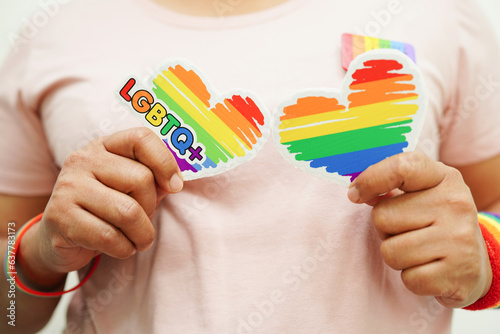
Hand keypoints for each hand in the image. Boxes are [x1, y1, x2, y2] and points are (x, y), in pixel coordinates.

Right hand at [20, 128, 182, 284]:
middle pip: (141, 179)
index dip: (165, 162)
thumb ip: (155, 180)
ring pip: (128, 212)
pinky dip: (124, 249)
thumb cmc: (106, 210)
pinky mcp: (59, 217)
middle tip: (144, 221)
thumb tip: (175, 182)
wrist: (60, 238)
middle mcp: (83, 159)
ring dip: (142, 235)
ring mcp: (68, 186)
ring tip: (139, 240)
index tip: (175, 186)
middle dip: (151, 208)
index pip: (141, 138)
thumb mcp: (132, 189)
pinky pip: (108, 237)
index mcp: (104, 146)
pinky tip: (120, 247)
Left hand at [348, 151, 491, 307]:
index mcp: (444, 178)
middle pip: (382, 217)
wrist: (475, 263)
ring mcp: (459, 239)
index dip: (370, 180)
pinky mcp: (458, 274)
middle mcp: (455, 204)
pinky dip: (412, 278)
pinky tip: (429, 269)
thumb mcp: (423, 193)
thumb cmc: (436, 222)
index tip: (354, 194)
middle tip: (408, 232)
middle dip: (385, 229)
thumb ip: (391, 185)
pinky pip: (408, 279)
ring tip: (418, 251)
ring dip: (396, 256)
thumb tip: (356, 191)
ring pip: (390, 252)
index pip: (401, 168)